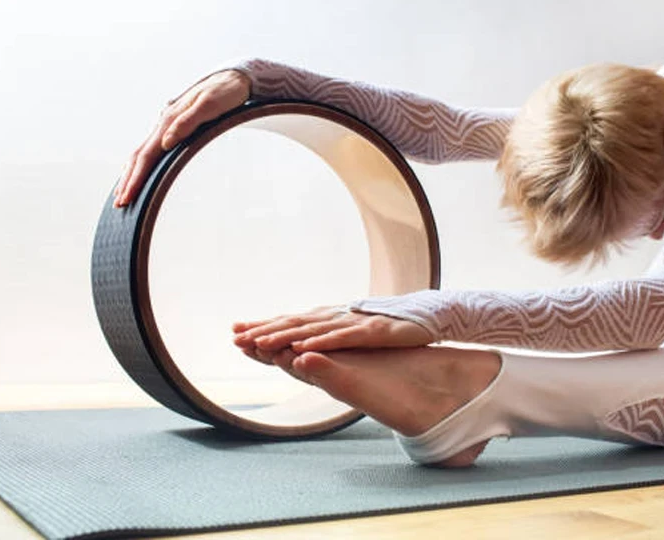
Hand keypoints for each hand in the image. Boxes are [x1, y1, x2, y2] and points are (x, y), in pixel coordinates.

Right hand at [113, 69, 251, 207]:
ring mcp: (166, 125)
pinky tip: (140, 173)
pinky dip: (141, 165)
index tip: (127, 197)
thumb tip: (165, 142)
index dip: (135, 178)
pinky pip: (151, 149)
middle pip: (138, 156)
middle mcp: (164, 124)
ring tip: (123, 194)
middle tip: (119, 205)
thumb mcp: (211, 105)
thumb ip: (188, 122)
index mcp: (169, 120)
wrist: (232, 78)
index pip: (146, 155)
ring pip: (142, 153)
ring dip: (131, 174)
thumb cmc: (225, 93)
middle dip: (128, 181)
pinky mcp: (172, 127)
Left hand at [231, 306, 433, 363]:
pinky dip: (320, 341)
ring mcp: (352, 322)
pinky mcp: (371, 330)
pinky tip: (303, 347)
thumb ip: (330, 334)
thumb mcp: (355, 331)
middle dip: (262, 331)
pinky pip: (341, 337)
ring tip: (257, 344)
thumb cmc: (391, 326)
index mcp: (331, 319)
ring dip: (283, 336)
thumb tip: (305, 341)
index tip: (235, 330)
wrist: (428, 316)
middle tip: (234, 338)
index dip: (263, 326)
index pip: (290, 322)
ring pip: (311, 330)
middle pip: (293, 324)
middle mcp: (336, 317)